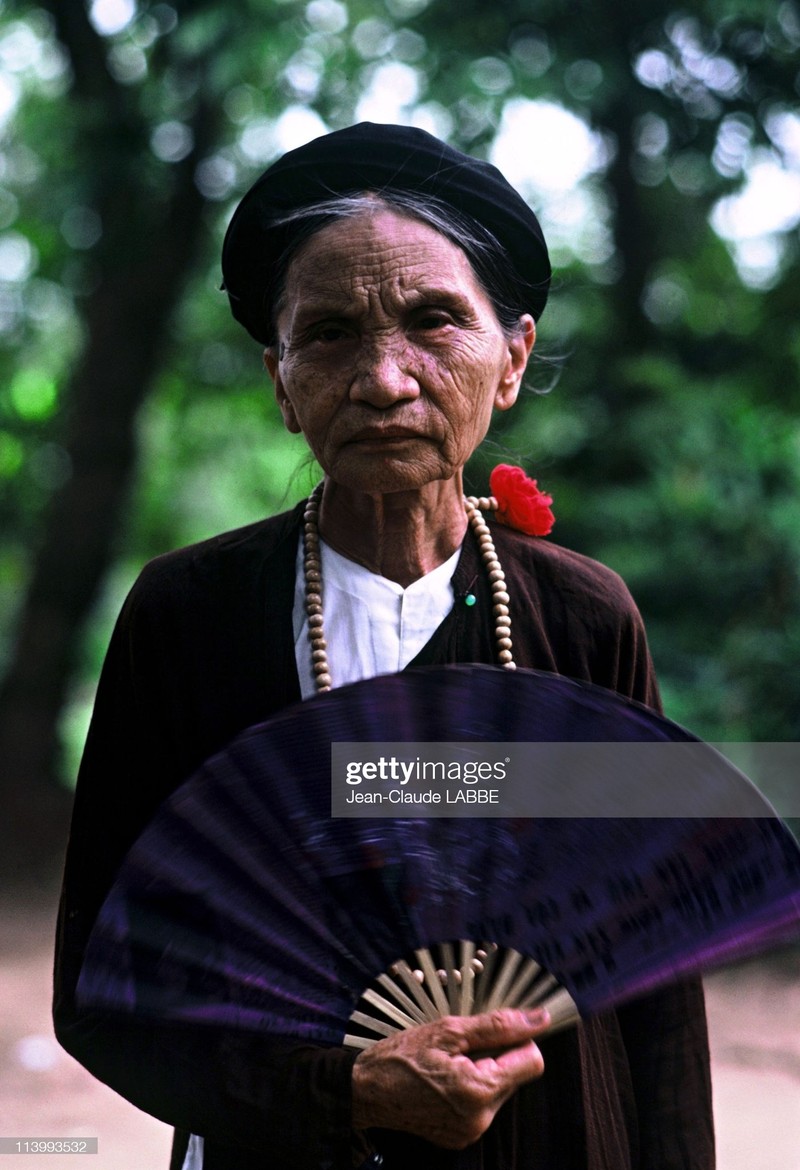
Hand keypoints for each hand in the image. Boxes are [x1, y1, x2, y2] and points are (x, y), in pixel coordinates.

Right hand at [351, 1008, 548, 1148]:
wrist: (366, 1090)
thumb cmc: (402, 1056)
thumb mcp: (449, 1030)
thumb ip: (499, 1025)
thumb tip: (540, 1018)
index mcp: (479, 1090)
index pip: (533, 1061)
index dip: (516, 1041)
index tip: (492, 1033)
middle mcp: (480, 1118)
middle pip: (515, 1076)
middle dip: (496, 1056)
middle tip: (459, 1048)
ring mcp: (470, 1132)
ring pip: (499, 1089)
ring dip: (482, 1072)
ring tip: (448, 1064)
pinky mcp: (461, 1138)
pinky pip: (482, 1106)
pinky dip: (469, 1089)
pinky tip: (443, 1081)